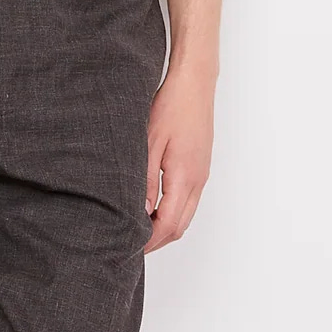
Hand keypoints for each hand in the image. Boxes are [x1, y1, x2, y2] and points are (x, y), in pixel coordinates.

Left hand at [144, 66, 214, 250]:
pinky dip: (172, 213)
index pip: (168, 224)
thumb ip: (144, 180)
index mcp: (185, 177)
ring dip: (165, 227)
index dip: (149, 240)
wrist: (195, 84)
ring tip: (139, 229)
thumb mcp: (149, 143)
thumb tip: (139, 212)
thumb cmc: (171, 106)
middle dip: (157, 240)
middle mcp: (198, 180)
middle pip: (180, 226)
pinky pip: (189, 201)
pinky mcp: (200, 167)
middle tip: (131, 245)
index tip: (129, 247)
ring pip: (186, 215)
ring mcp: (202, 174)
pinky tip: (153, 207)